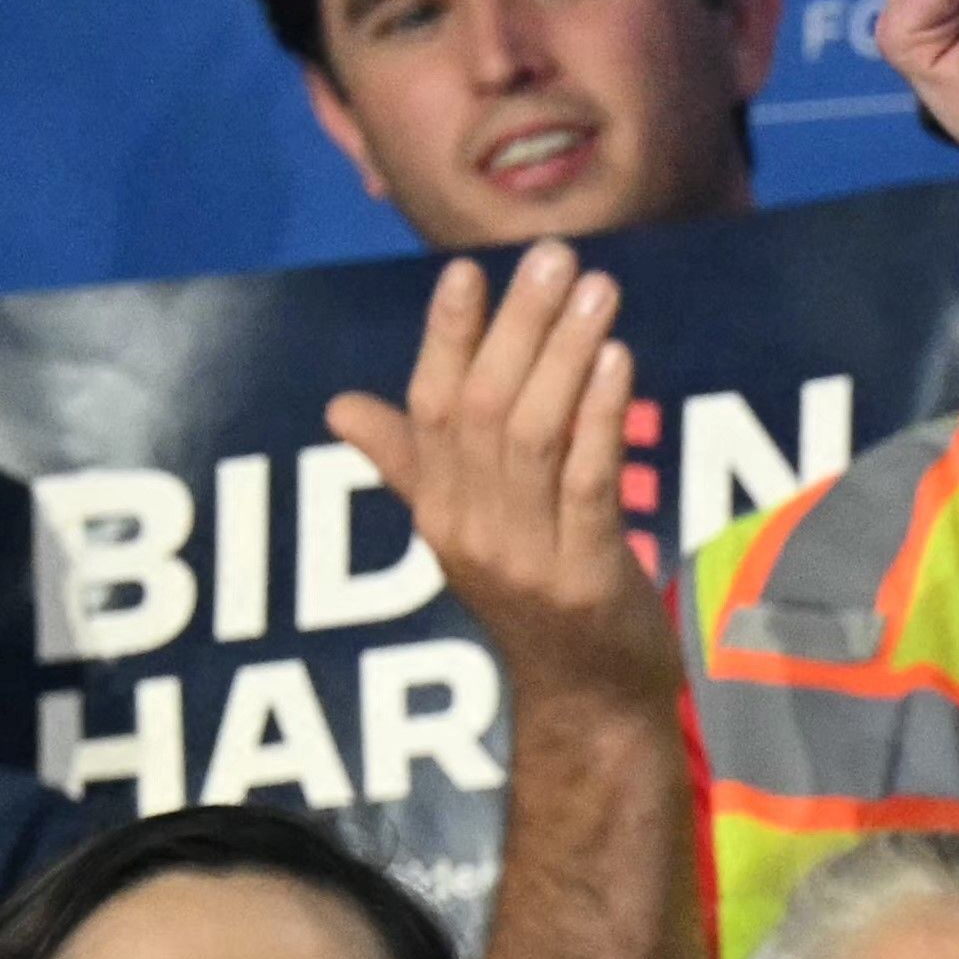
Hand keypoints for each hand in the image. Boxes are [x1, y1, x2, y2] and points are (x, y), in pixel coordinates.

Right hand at [324, 246, 676, 708]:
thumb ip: (413, 466)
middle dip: (517, 326)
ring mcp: (521, 555)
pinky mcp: (581, 577)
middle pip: (483, 408)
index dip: (447, 336)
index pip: (430, 406)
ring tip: (596, 290)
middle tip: (552, 256)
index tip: (467, 270)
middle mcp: (467, 529)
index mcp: (438, 510)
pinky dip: (600, 418)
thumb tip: (341, 407)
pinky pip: (585, 483)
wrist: (589, 702)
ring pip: (534, 435)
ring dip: (565, 355)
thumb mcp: (470, 531)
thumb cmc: (539, 603)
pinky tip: (618, 363)